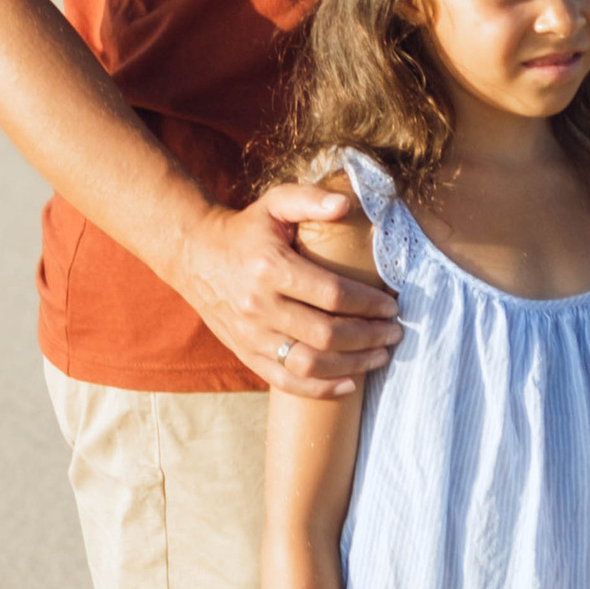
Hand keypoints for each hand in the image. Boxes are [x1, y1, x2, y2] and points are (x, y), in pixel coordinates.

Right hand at [174, 183, 399, 395]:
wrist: (194, 255)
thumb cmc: (246, 230)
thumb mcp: (275, 203)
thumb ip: (310, 199)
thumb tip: (346, 204)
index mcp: (270, 268)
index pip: (332, 295)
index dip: (368, 304)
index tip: (392, 306)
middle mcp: (258, 306)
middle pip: (326, 334)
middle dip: (369, 337)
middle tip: (395, 332)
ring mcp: (250, 335)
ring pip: (309, 364)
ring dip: (352, 365)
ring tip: (380, 356)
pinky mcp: (246, 353)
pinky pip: (286, 381)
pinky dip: (320, 389)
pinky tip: (349, 384)